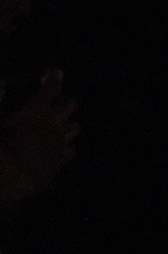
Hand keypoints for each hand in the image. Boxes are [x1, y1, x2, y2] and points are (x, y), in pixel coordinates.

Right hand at [0, 69, 78, 207]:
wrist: (10, 181)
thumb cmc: (1, 149)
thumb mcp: (1, 125)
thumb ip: (6, 118)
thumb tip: (6, 109)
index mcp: (36, 111)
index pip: (51, 87)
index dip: (53, 78)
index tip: (54, 72)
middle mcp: (54, 123)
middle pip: (70, 104)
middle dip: (62, 102)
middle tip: (52, 105)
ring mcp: (61, 141)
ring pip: (75, 126)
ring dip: (66, 124)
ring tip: (55, 127)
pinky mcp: (62, 160)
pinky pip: (70, 148)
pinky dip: (64, 147)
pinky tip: (55, 150)